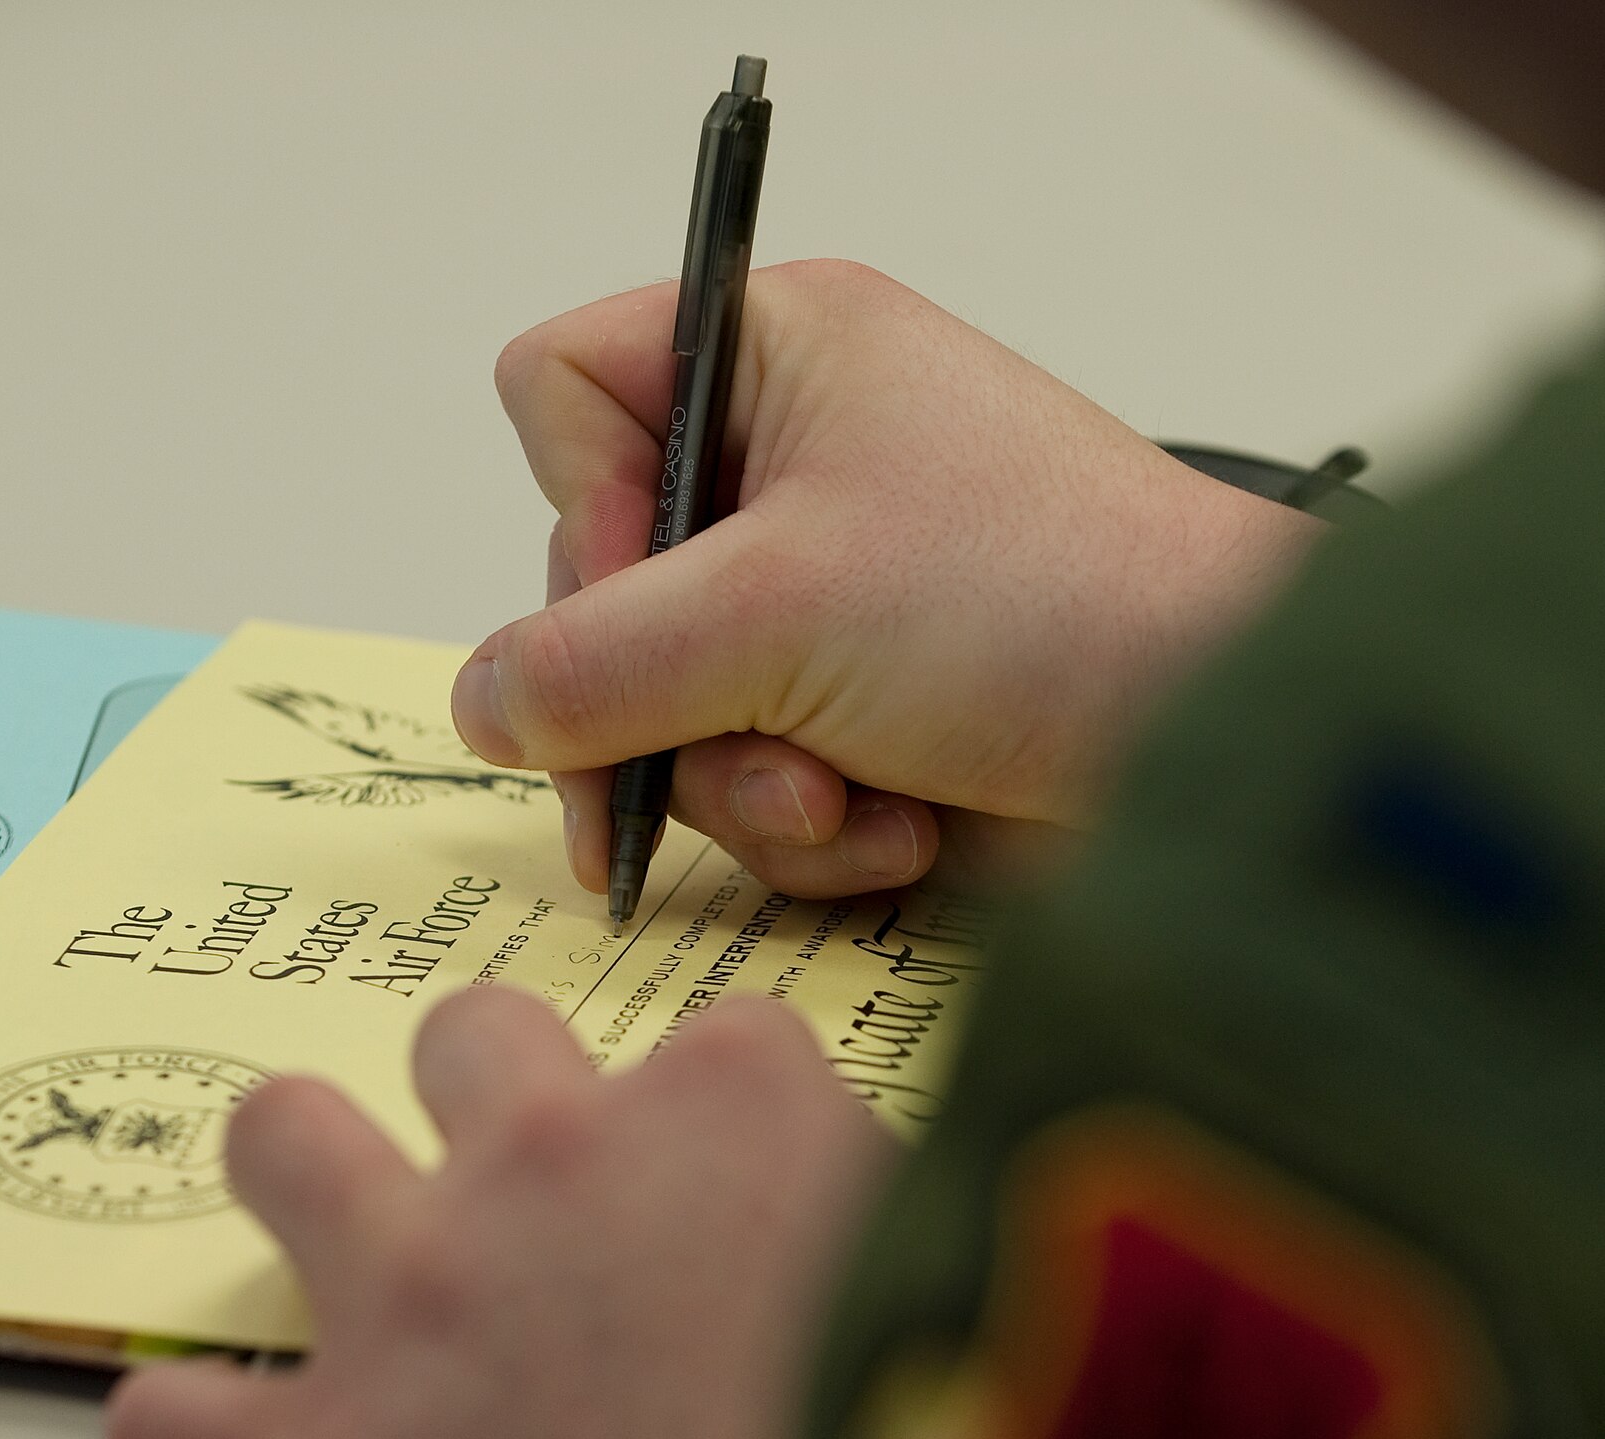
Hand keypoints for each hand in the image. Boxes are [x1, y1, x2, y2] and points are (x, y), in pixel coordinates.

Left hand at [106, 988, 892, 1438]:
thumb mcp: (947, 1275)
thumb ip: (884, 1197)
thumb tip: (854, 1195)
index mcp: (726, 1101)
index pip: (708, 1043)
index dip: (711, 1128)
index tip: (720, 1205)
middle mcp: (549, 1156)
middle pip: (473, 1036)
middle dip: (493, 1101)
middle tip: (529, 1202)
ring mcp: (417, 1292)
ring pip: (285, 1138)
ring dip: (312, 1182)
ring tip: (351, 1252)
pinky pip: (178, 1419)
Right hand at [452, 259, 1320, 898]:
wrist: (1216, 742)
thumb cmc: (1037, 602)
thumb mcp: (775, 612)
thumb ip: (587, 661)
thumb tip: (477, 706)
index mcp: (773, 356)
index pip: (564, 394)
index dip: (580, 508)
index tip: (652, 587)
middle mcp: (792, 468)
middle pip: (602, 588)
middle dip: (667, 699)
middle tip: (732, 743)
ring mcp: (824, 603)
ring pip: (670, 713)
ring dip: (748, 784)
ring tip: (848, 793)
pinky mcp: (860, 715)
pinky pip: (752, 784)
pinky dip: (816, 827)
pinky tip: (900, 826)